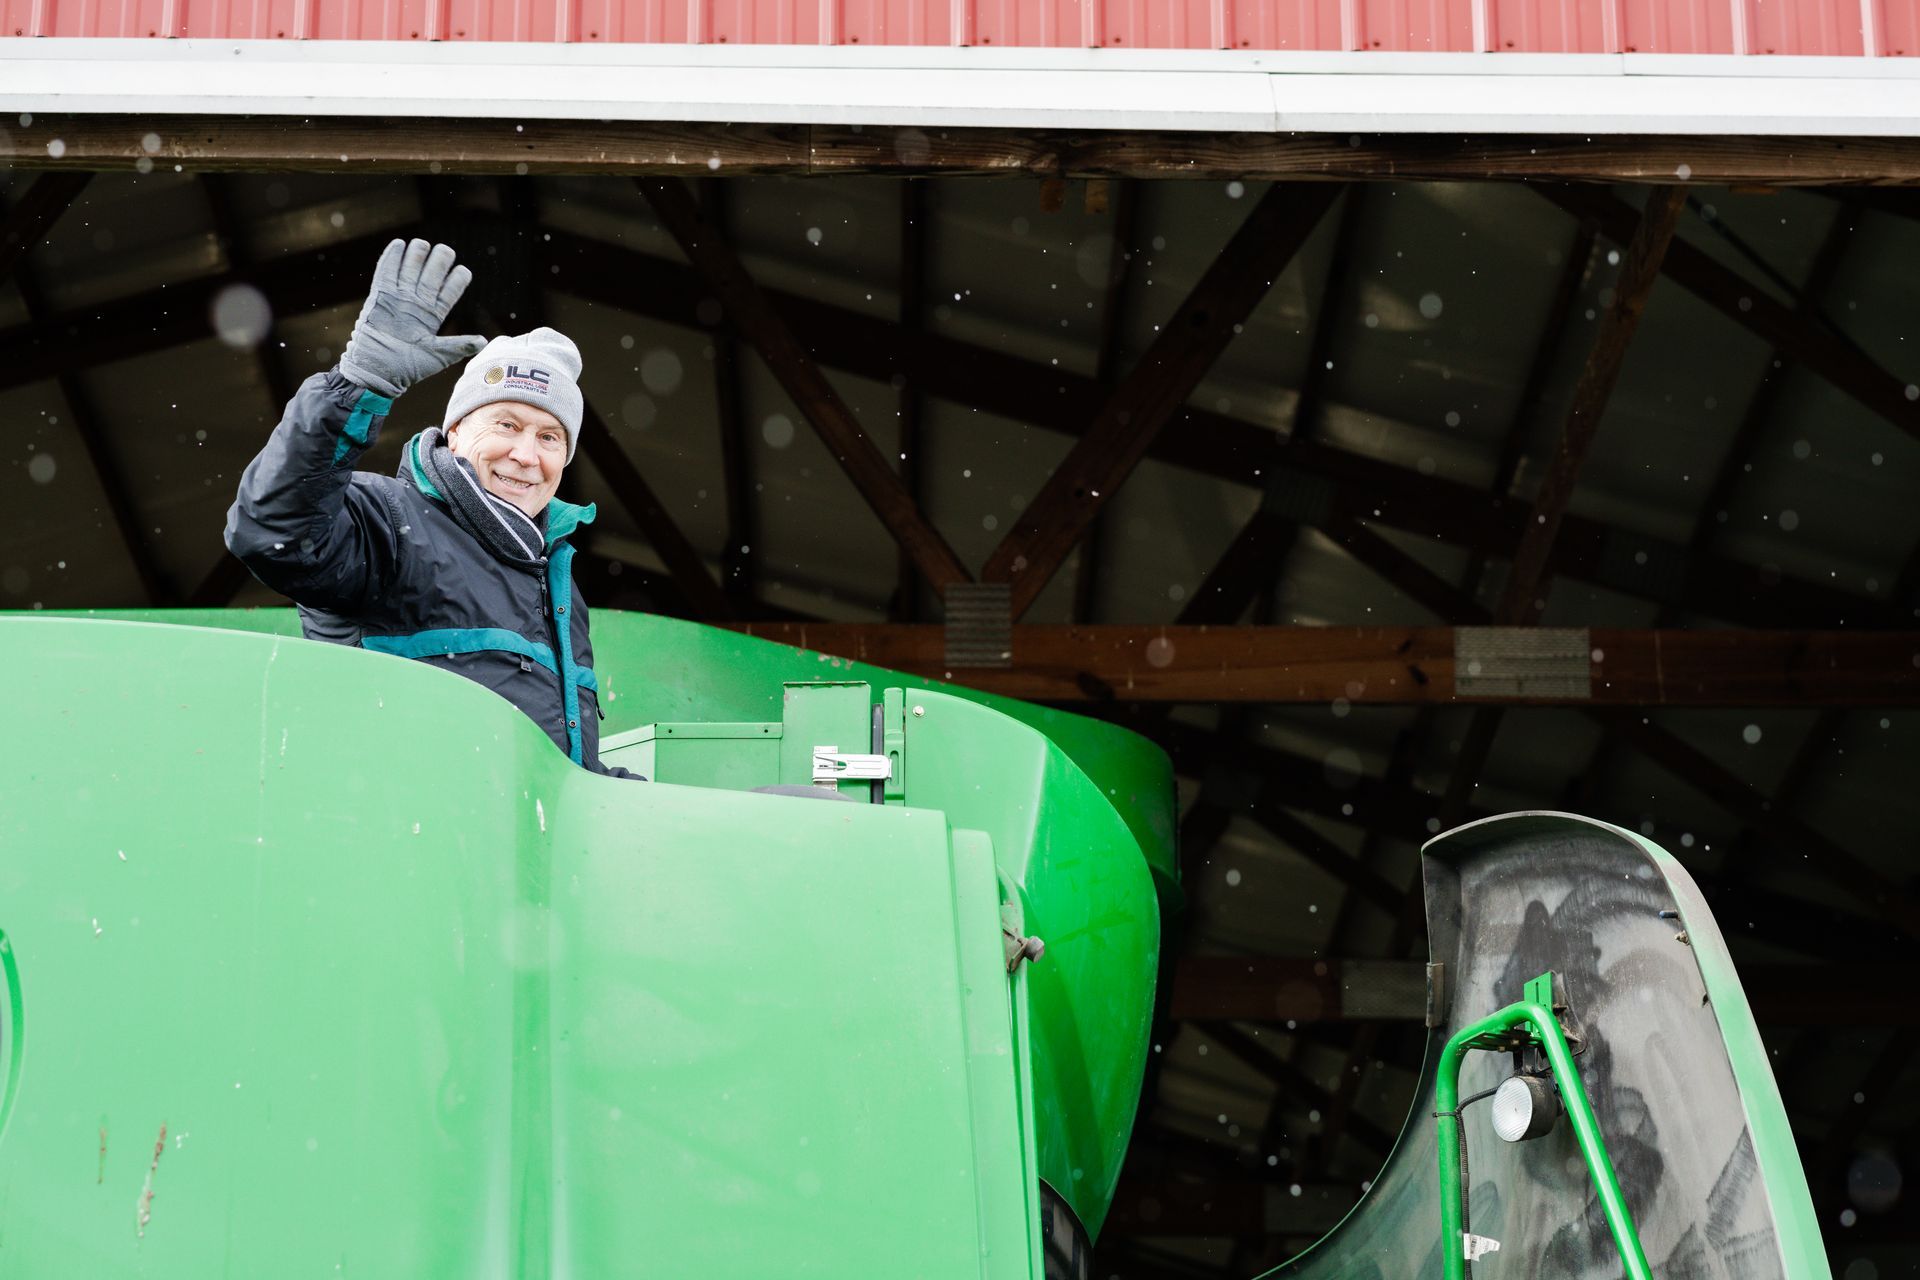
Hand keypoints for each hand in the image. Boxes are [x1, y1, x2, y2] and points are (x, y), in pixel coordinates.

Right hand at [338, 238, 485, 397]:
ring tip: (423, 243)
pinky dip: (391, 259)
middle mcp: (415, 305)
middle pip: (429, 277)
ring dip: (416, 256)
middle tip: (445, 249)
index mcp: (432, 317)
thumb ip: (460, 345)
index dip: (455, 282)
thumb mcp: (439, 355)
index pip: (447, 294)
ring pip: (409, 271)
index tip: (464, 270)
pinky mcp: (379, 298)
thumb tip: (484, 342)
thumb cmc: (409, 367)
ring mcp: (397, 300)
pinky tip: (398, 244)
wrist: (379, 371)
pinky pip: (385, 274)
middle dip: (437, 263)